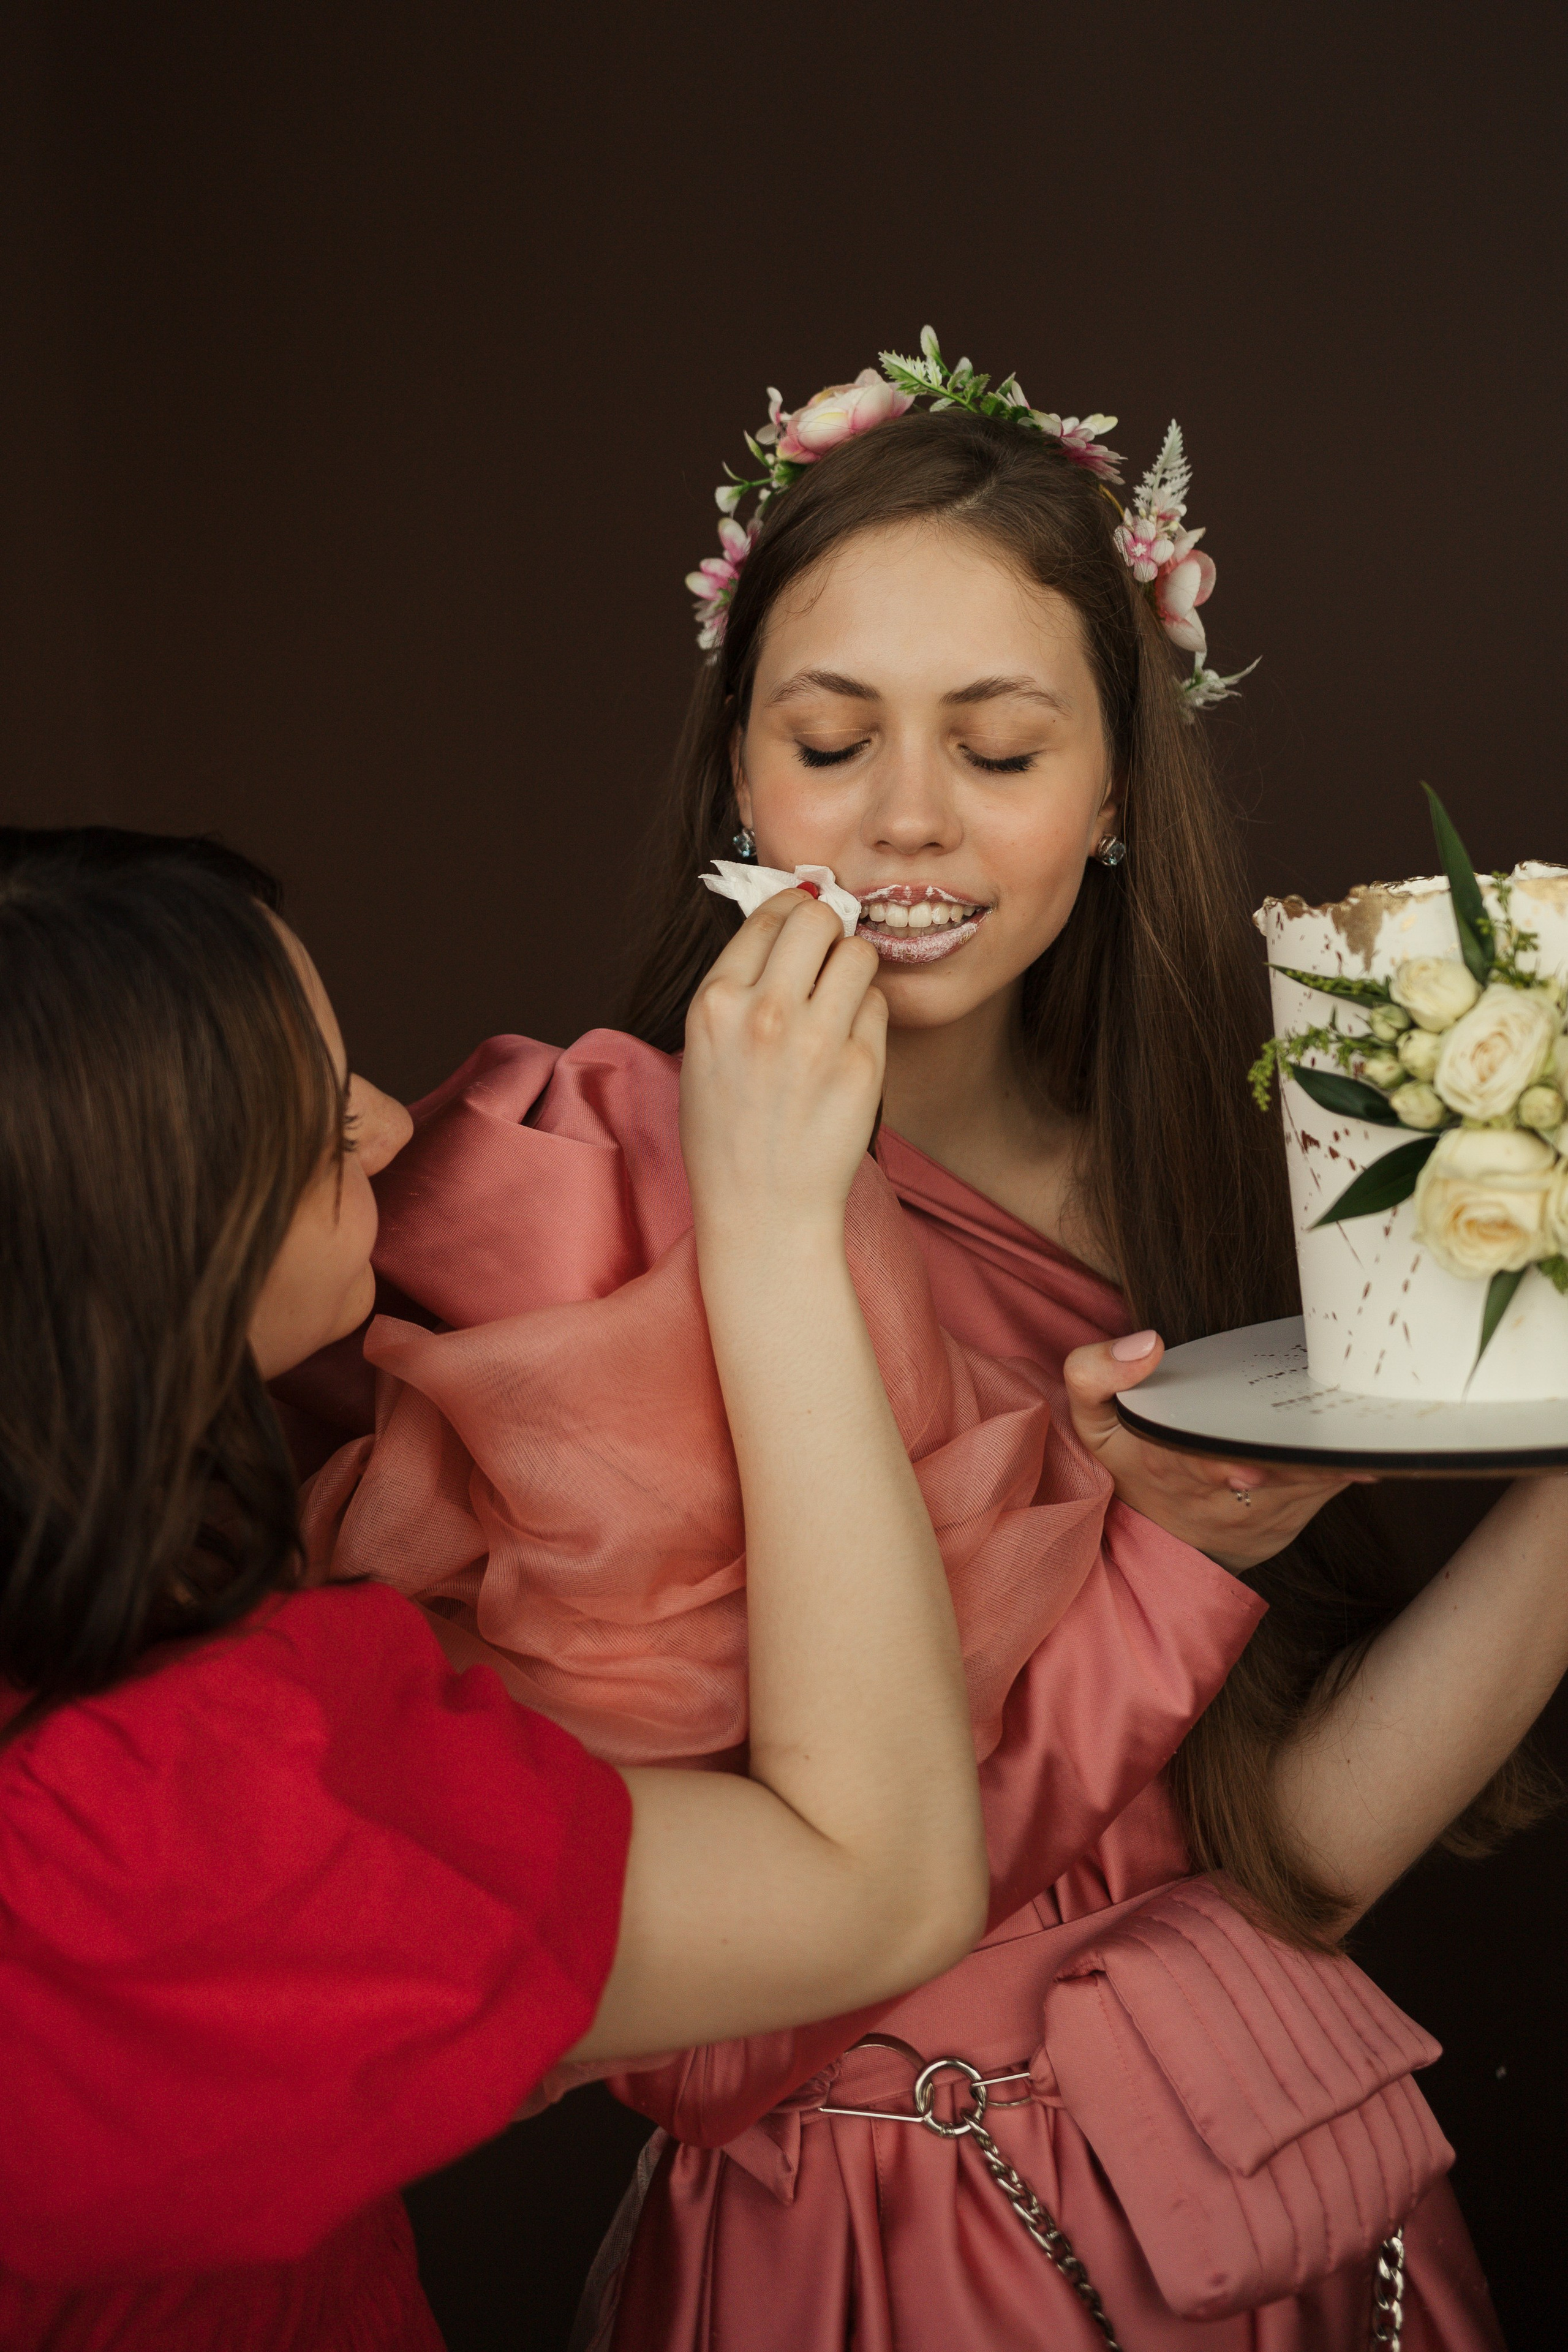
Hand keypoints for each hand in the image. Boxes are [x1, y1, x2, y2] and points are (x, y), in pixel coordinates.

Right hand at [680, 891, 885, 1242]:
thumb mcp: (704, 1048)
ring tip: (839, 1003)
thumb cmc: (728, 1131)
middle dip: (826, 930)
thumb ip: (739, 985)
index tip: (802, 922)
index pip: (767, 915)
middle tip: (826, 957)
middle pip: (817, 919)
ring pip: (858, 954)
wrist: (761, 1209)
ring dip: (853, 970)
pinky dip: (867, 1018)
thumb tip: (787, 917)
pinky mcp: (862, 1067)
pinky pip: (878, 1007)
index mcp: (715, 1003)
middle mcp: (764, 1013)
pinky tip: (847, 1049)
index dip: (792, 911)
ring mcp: (816, 1040)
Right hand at [1062, 1330, 1370, 1571]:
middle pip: (1258, 1477)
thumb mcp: (1094, 1421)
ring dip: (1323, 1467)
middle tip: (1312, 1458)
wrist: (1164, 1536)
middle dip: (1286, 1471)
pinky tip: (1361, 1458)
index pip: (1193, 1462)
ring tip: (1352, 1446)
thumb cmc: (1134, 1462)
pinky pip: (1319, 1494)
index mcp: (1166, 1463)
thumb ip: (1094, 1374)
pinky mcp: (1288, 1519)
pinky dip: (1340, 1474)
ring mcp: (1257, 1512)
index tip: (1242, 1467)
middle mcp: (1216, 1495)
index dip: (1219, 1466)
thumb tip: (1144, 1344)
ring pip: (1297, 1485)